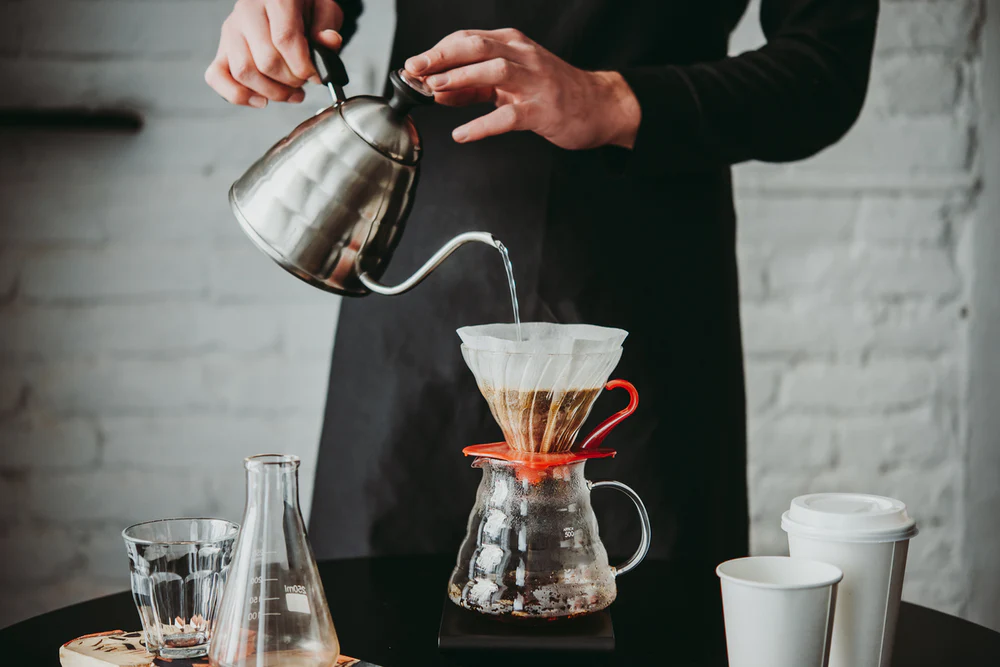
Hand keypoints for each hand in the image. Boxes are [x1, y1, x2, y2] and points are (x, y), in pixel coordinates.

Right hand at [205, 0, 343, 107]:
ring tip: (289, 93)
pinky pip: (216, 77)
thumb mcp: (324, 10)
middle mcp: (247, 11)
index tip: (316, 76)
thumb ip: (327, 27)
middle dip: (290, 81)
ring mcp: (231, 31)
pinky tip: (261, 99)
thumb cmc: (304, 8)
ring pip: (243, 72)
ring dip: (271, 92)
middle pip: (265, 60)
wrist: (284, 2)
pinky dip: (238, 95)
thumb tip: (329, 42)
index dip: (303, 66)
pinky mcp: (222, 49)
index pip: (284, 38)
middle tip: (303, 82)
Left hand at [404, 29, 640, 149]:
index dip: (436, 51)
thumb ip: (472, 87)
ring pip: (493, 71)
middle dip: (441, 56)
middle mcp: (523, 56)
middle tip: (415, 69)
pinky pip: (508, 116)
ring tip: (435, 89)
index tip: (414, 65)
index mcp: (512, 44)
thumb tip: (436, 91)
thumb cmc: (552, 92)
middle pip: (476, 46)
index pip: (467, 39)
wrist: (598, 105)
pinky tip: (462, 134)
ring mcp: (534, 82)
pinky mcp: (542, 111)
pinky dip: (482, 125)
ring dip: (461, 78)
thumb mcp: (509, 83)